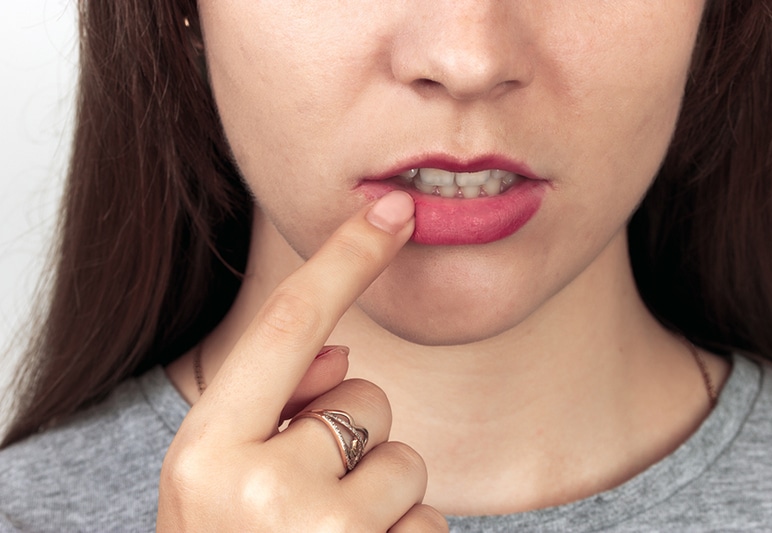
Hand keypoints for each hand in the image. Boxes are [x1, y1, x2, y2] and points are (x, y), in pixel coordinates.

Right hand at [157, 191, 447, 531]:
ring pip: (407, 467)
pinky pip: (429, 523)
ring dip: (380, 498)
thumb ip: (271, 405)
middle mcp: (264, 492)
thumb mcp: (217, 479)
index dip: (344, 259)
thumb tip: (344, 354)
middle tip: (305, 498)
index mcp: (208, 452)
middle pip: (367, 402)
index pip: (289, 327)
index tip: (392, 210)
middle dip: (352, 437)